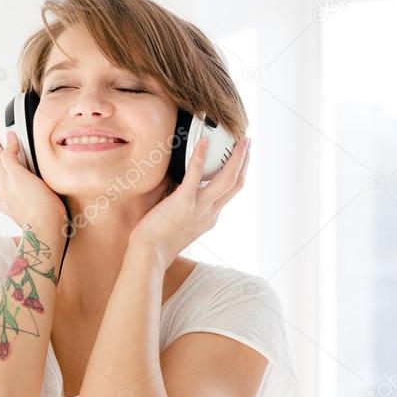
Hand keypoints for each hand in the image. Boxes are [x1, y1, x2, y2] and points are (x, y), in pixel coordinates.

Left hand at [0, 114, 66, 229]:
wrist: (45, 234)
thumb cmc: (38, 207)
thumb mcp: (22, 176)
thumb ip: (12, 157)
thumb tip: (9, 141)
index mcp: (2, 178)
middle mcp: (0, 189)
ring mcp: (6, 199)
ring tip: (4, 149)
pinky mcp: (15, 208)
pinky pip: (6, 186)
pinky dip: (8, 174)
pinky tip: (14, 177)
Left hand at [129, 135, 251, 268]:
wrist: (150, 255)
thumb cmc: (157, 243)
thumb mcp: (180, 227)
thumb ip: (186, 211)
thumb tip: (179, 194)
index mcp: (209, 218)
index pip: (229, 194)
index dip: (237, 175)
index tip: (240, 160)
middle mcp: (210, 213)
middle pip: (235, 184)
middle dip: (244, 162)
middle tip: (247, 143)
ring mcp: (199, 207)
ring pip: (227, 179)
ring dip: (237, 157)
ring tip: (241, 140)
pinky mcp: (183, 201)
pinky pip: (195, 175)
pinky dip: (201, 156)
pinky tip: (204, 141)